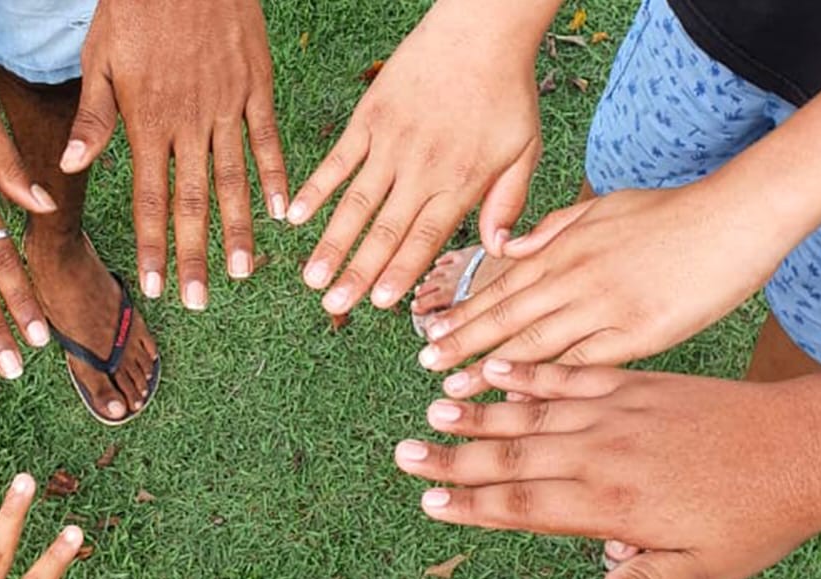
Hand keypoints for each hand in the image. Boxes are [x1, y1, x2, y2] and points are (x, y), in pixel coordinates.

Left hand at [64, 0, 285, 309]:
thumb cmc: (134, 7)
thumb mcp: (100, 59)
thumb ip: (92, 118)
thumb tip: (70, 167)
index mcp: (147, 121)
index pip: (149, 198)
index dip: (153, 245)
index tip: (156, 285)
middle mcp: (189, 123)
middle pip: (193, 202)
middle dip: (193, 256)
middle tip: (197, 300)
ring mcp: (227, 106)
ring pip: (234, 180)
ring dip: (238, 230)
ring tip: (242, 272)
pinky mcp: (256, 85)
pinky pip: (268, 140)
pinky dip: (276, 177)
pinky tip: (283, 213)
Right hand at [291, 0, 541, 314]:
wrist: (481, 30)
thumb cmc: (507, 90)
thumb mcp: (526, 149)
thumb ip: (510, 201)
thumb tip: (498, 250)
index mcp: (460, 182)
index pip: (425, 239)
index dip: (400, 273)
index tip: (379, 303)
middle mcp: (422, 169)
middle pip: (385, 231)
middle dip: (358, 273)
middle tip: (334, 306)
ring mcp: (391, 144)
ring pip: (356, 204)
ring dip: (332, 244)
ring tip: (311, 278)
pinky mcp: (370, 119)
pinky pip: (338, 160)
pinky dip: (316, 189)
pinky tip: (294, 217)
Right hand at [393, 361, 820, 578]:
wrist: (804, 449)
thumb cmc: (754, 522)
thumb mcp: (704, 571)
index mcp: (611, 506)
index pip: (524, 506)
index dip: (472, 505)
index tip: (426, 503)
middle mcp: (602, 455)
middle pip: (512, 456)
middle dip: (453, 459)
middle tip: (403, 454)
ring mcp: (616, 413)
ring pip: (532, 412)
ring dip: (479, 413)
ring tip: (432, 408)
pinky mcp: (635, 385)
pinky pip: (571, 375)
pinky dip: (530, 374)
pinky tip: (495, 368)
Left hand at [416, 184, 789, 387]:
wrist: (740, 214)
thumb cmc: (675, 211)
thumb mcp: (604, 206)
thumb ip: (555, 229)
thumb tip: (509, 244)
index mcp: (566, 249)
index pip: (502, 284)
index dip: (465, 311)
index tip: (431, 333)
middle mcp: (576, 277)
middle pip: (508, 315)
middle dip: (464, 342)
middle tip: (427, 366)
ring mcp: (606, 306)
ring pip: (536, 341)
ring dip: (491, 368)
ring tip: (454, 392)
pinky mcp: (640, 332)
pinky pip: (584, 361)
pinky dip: (549, 381)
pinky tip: (519, 402)